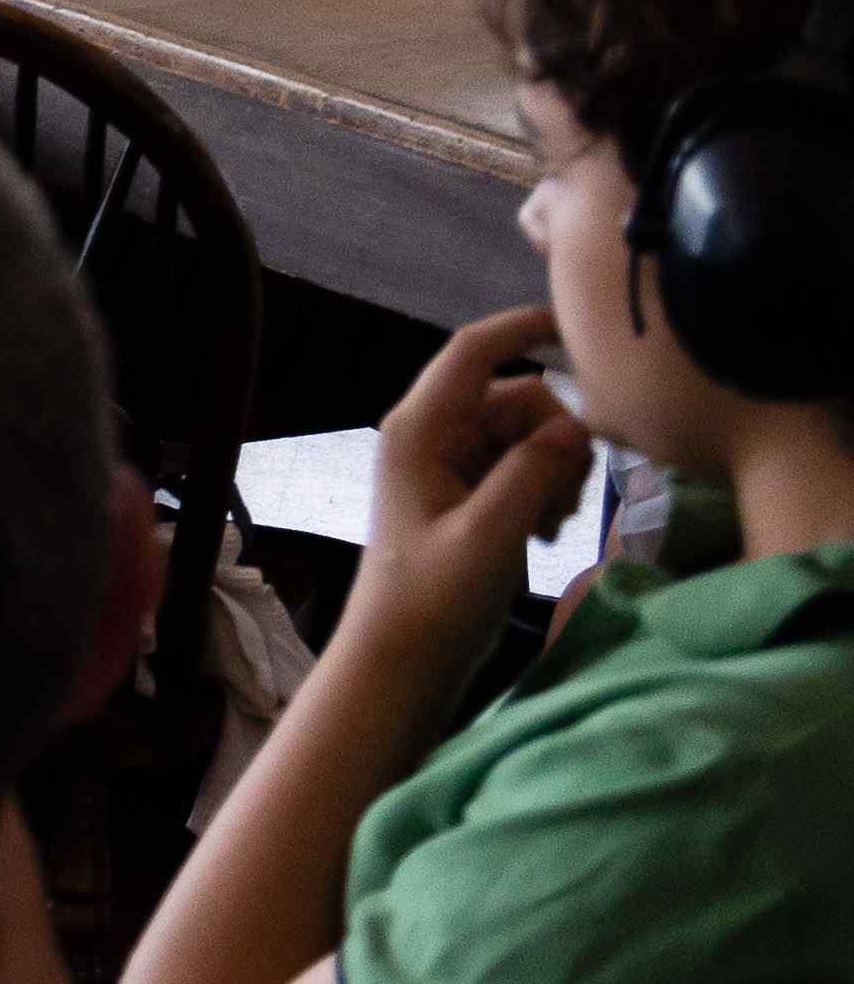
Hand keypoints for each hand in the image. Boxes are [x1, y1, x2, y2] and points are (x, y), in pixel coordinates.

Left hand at [344, 306, 594, 682]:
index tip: (580, 323)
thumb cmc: (434, 600)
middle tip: (566, 500)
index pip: (473, 352)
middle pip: (517, 397)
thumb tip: (576, 424)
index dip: (522, 327)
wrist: (403, 660)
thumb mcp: (491, 534)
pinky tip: (544, 534)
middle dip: (557, 435)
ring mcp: (448, 466)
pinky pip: (523, 466)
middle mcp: (431, 437)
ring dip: (555, 469)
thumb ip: (534, 472)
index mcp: (419, 430)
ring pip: (528, 434)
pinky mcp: (467, 496)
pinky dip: (545, 490)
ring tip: (551, 526)